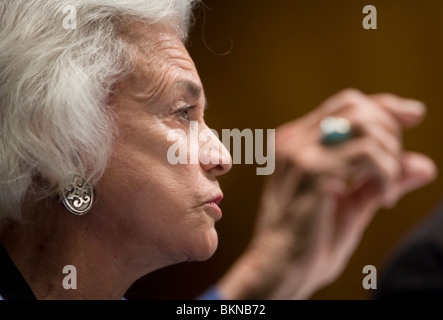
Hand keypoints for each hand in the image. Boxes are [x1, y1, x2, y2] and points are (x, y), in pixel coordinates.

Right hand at [217, 89, 436, 298]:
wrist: (278, 270)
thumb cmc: (309, 241)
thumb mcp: (352, 205)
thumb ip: (383, 180)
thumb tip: (424, 164)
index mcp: (296, 143)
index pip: (345, 105)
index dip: (383, 105)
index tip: (413, 114)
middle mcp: (293, 140)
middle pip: (355, 105)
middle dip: (390, 130)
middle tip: (394, 171)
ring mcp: (298, 152)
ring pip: (364, 125)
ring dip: (390, 156)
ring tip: (386, 191)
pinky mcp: (310, 171)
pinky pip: (367, 153)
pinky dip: (387, 174)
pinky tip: (384, 200)